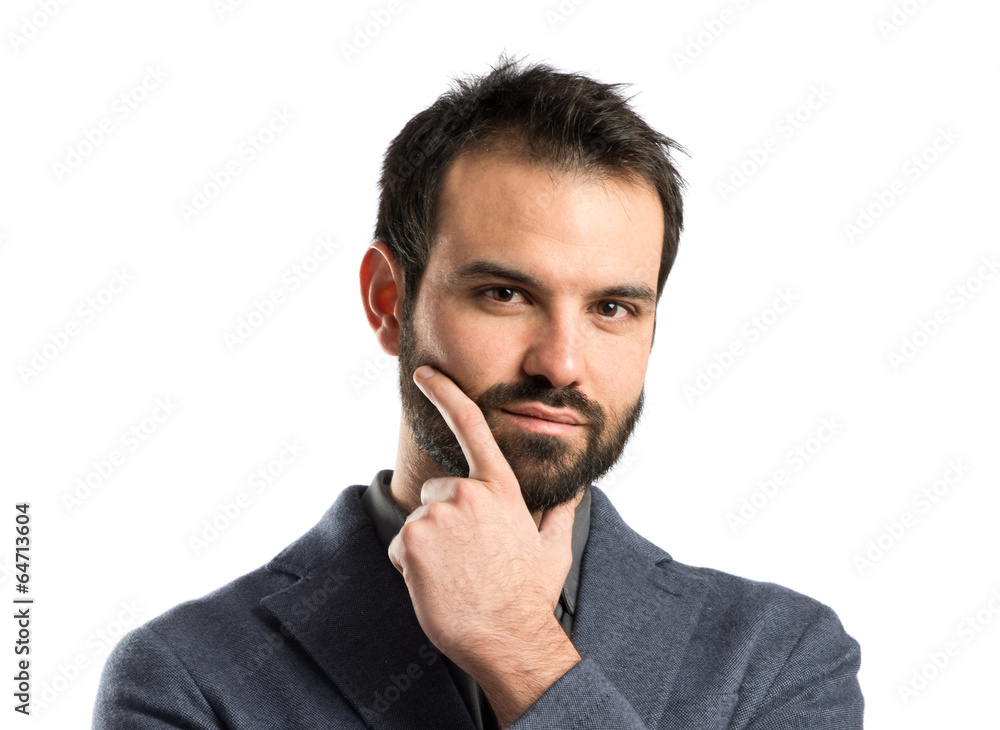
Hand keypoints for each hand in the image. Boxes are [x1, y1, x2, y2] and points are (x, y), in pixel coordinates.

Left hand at [387, 365, 582, 724]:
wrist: (508, 637)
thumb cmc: (529, 595)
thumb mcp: (553, 546)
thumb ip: (560, 509)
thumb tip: (579, 486)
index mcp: (501, 488)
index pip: (471, 427)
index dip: (446, 394)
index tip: (425, 373)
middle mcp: (468, 493)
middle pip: (436, 493)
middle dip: (444, 520)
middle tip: (467, 559)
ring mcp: (439, 515)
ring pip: (418, 522)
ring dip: (428, 547)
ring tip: (456, 575)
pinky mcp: (414, 540)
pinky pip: (400, 546)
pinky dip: (410, 567)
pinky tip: (438, 584)